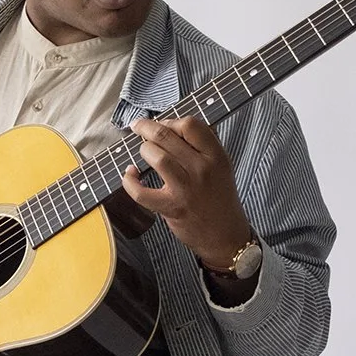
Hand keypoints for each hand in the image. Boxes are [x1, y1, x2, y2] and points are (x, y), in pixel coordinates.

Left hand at [122, 116, 252, 269]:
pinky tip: (130, 174)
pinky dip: (129, 182)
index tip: (162, 124)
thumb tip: (175, 125)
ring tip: (143, 152)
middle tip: (139, 126)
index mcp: (216, 156)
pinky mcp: (171, 208)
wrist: (225, 235)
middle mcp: (202, 170)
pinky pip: (141, 192)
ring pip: (156, 157)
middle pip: (167, 137)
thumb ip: (204, 145)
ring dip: (143, 150)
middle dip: (146, 128)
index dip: (171, 120)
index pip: (190, 125)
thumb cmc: (219, 199)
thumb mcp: (221, 166)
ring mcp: (186, 189)